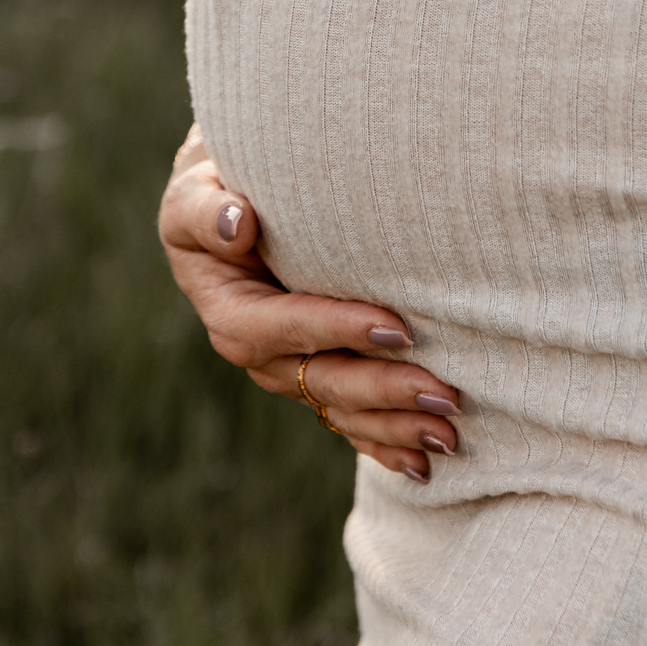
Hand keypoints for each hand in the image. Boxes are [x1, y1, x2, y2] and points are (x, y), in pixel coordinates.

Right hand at [158, 126, 461, 481]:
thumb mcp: (196, 184)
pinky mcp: (313, 375)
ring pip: (340, 407)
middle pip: (320, 379)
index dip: (336, 330)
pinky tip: (423, 465)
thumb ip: (206, 208)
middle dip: (384, 390)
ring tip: (450, 434)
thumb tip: (238, 226)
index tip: (398, 327)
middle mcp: (256, 347)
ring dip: (395, 425)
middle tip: (446, 395)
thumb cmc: (220, 181)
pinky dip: (384, 442)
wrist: (237, 194)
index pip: (282, 326)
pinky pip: (347, 417)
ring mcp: (287, 369)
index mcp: (228, 305)